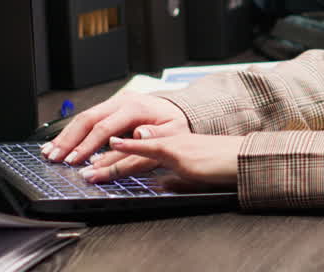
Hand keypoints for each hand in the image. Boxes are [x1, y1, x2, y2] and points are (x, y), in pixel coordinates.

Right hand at [42, 92, 189, 165]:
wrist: (177, 109)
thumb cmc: (175, 124)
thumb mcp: (173, 133)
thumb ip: (155, 137)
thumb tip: (139, 136)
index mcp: (135, 107)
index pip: (105, 127)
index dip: (87, 145)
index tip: (75, 160)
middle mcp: (121, 101)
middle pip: (88, 119)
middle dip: (69, 140)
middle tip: (55, 157)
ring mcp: (114, 102)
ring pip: (83, 117)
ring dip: (65, 136)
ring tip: (50, 152)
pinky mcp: (109, 107)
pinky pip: (87, 118)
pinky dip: (71, 132)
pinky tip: (59, 143)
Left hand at [80, 133, 243, 187]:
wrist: (242, 159)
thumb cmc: (222, 166)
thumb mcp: (193, 172)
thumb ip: (176, 175)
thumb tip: (163, 183)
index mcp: (171, 147)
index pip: (137, 152)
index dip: (114, 159)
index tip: (95, 166)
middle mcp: (168, 142)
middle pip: (130, 150)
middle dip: (104, 160)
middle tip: (81, 168)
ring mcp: (172, 145)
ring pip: (134, 151)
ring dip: (109, 160)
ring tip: (88, 170)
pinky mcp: (179, 152)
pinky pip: (150, 148)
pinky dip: (132, 145)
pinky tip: (117, 142)